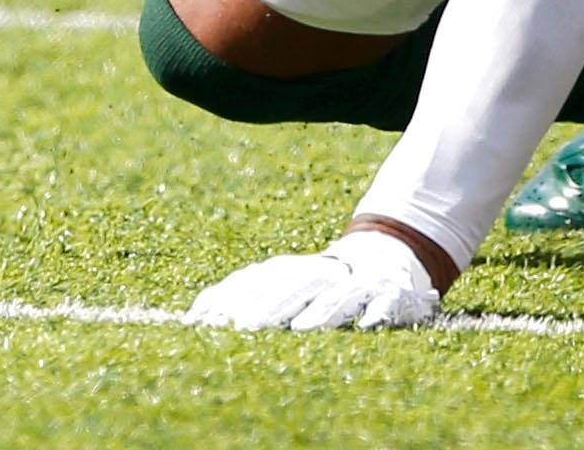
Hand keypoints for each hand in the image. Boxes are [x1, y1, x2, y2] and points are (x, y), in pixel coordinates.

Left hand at [186, 231, 441, 331]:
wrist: (387, 255)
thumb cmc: (322, 280)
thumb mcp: (285, 283)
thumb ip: (243, 294)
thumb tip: (193, 315)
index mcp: (295, 270)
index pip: (262, 280)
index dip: (237, 297)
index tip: (209, 319)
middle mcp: (324, 273)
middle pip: (295, 286)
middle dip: (269, 306)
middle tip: (244, 327)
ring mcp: (358, 282)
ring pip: (338, 294)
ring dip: (321, 310)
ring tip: (302, 328)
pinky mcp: (390, 292)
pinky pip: (384, 301)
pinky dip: (377, 311)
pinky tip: (367, 325)